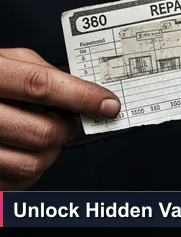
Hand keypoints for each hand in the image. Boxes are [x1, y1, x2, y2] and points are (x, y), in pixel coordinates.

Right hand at [0, 49, 120, 189]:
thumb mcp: (5, 60)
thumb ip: (40, 71)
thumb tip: (84, 89)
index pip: (41, 86)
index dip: (81, 96)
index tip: (108, 104)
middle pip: (42, 132)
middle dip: (67, 129)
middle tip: (68, 120)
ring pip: (32, 163)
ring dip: (51, 152)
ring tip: (45, 135)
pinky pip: (16, 182)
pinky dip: (31, 170)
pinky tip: (25, 151)